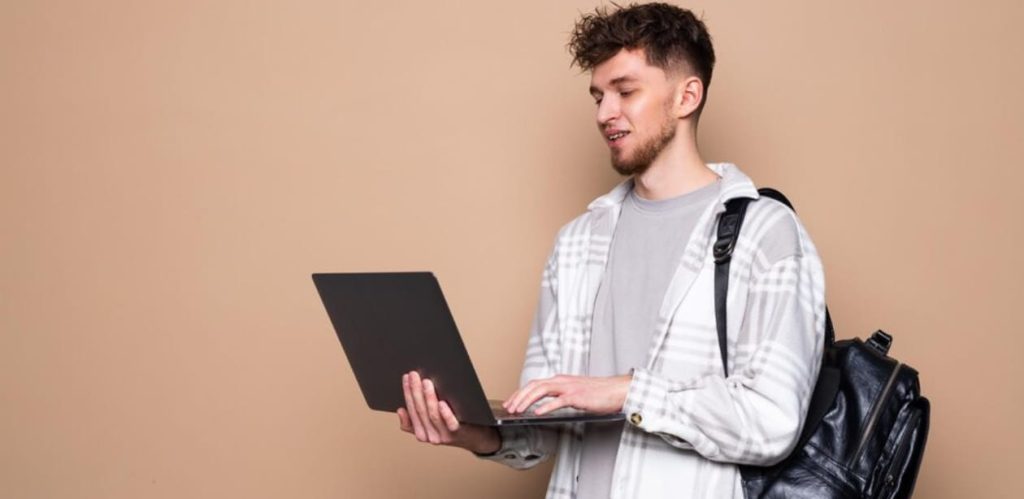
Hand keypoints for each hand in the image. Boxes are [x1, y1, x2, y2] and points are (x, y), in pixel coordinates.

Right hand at [397, 371, 500, 454]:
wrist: (475, 437)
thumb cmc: (452, 425)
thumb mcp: (430, 425)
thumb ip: (415, 420)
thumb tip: (401, 410)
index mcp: (421, 433)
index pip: (411, 411)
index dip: (407, 393)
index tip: (406, 378)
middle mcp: (431, 436)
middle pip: (420, 411)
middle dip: (415, 391)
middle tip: (414, 375)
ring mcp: (445, 435)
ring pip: (432, 415)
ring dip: (428, 398)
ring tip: (426, 382)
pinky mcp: (459, 432)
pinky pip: (450, 423)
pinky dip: (445, 413)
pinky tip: (442, 403)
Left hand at [503, 374, 631, 415]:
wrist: (617, 390)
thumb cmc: (598, 393)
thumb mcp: (574, 392)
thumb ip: (559, 396)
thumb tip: (543, 406)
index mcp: (560, 380)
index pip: (535, 384)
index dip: (520, 393)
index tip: (510, 402)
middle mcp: (562, 381)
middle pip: (534, 386)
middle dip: (518, 396)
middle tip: (508, 408)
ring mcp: (569, 387)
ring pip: (541, 390)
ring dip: (527, 400)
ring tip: (517, 410)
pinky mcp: (577, 396)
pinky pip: (557, 401)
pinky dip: (545, 407)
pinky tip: (536, 413)